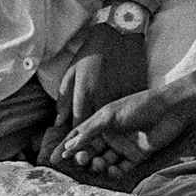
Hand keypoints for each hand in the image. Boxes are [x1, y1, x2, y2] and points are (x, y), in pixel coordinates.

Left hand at [39, 22, 147, 165]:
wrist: (121, 33)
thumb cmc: (93, 51)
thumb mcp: (72, 73)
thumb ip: (65, 100)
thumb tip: (59, 122)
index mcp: (86, 95)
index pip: (77, 128)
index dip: (69, 146)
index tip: (60, 159)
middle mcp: (104, 100)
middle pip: (96, 134)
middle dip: (88, 152)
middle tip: (81, 162)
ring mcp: (122, 97)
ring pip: (115, 129)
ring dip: (108, 145)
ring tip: (99, 157)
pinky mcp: (136, 93)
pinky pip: (129, 116)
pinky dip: (124, 128)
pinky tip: (121, 137)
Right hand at [59, 83, 195, 179]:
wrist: (170, 109)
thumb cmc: (139, 106)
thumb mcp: (110, 115)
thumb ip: (89, 131)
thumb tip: (68, 146)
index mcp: (102, 122)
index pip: (79, 136)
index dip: (67, 147)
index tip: (54, 159)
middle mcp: (111, 135)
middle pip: (90, 151)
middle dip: (83, 157)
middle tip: (82, 160)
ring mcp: (123, 146)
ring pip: (104, 161)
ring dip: (98, 165)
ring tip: (99, 163)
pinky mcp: (136, 156)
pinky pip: (120, 169)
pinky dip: (114, 172)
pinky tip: (112, 169)